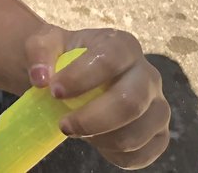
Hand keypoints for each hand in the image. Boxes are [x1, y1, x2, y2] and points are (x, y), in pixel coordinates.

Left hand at [26, 27, 169, 168]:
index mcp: (123, 46)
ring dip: (101, 139)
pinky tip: (96, 141)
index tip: (54, 92)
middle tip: (63, 125)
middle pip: (131, 102)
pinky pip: (144, 154)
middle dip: (93, 119)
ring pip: (138, 133)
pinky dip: (116, 155)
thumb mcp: (46, 43)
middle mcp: (148, 74)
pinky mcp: (159, 134)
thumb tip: (41, 78)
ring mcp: (158, 106)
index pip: (109, 60)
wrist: (79, 76)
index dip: (81, 78)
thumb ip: (39, 51)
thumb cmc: (65, 57)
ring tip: (78, 131)